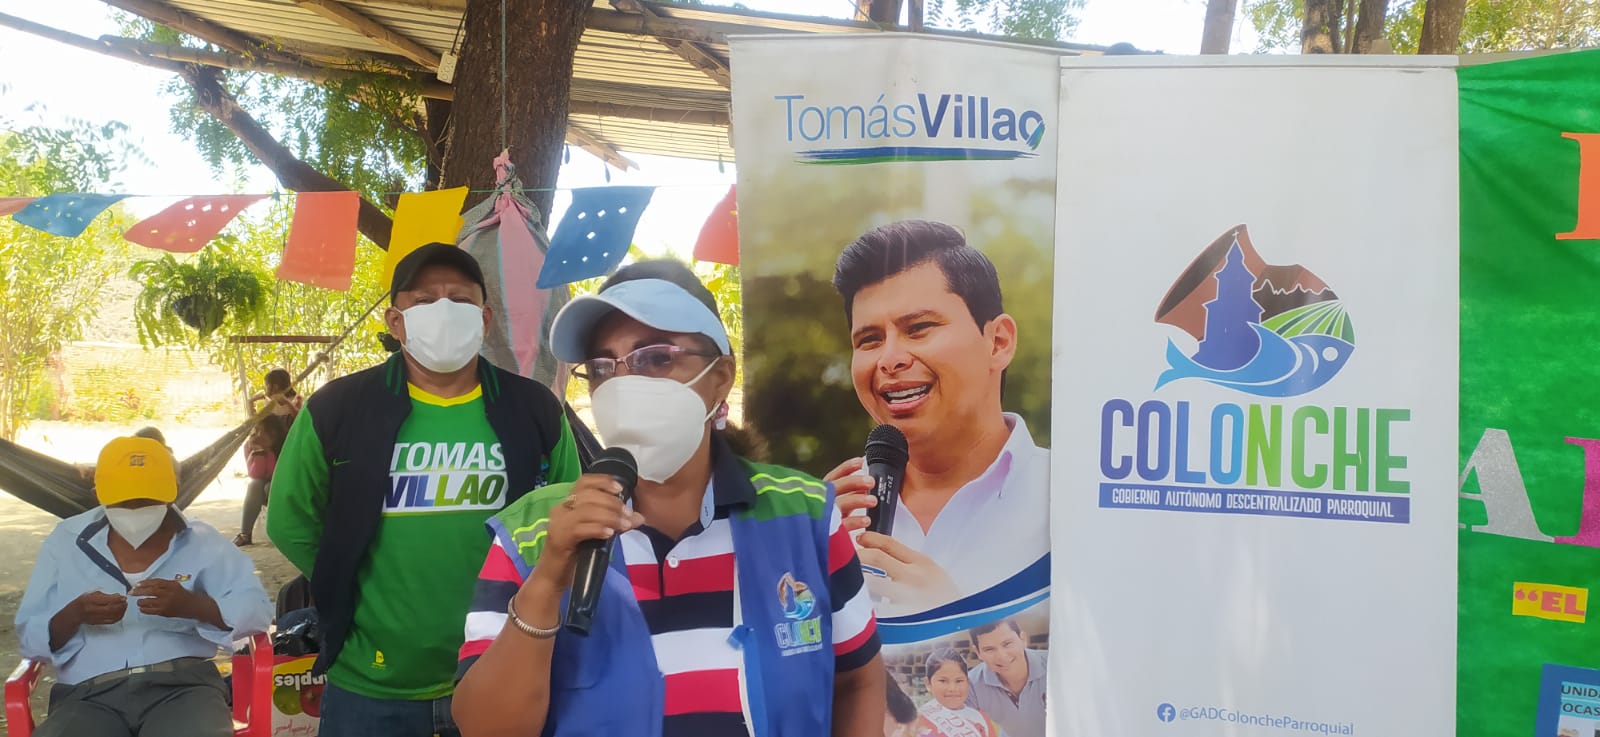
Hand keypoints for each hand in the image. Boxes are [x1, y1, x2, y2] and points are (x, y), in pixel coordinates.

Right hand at [74, 591, 127, 625]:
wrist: (73, 614)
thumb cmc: (82, 602)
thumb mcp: (90, 594)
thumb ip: (104, 594)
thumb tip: (117, 595)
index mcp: (90, 600)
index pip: (107, 600)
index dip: (117, 599)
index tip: (123, 597)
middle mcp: (92, 609)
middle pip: (110, 609)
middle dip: (121, 605)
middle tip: (125, 602)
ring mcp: (95, 617)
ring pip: (112, 616)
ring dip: (121, 611)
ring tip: (124, 606)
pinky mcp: (98, 622)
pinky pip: (111, 621)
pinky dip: (118, 617)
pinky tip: (121, 613)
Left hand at [130, 578, 203, 619]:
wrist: (193, 606)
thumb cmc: (184, 595)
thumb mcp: (175, 585)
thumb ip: (163, 584)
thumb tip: (146, 585)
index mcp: (171, 585)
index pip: (155, 582)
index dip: (144, 583)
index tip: (137, 584)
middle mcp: (169, 593)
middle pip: (150, 591)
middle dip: (139, 591)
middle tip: (131, 592)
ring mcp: (166, 603)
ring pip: (149, 601)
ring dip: (141, 601)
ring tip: (138, 601)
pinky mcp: (165, 612)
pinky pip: (151, 611)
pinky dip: (144, 610)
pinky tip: (142, 608)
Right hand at [527, 474, 644, 590]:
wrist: (554, 577)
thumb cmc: (575, 555)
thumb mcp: (597, 536)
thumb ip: (615, 523)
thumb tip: (639, 517)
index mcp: (569, 504)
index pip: (584, 482)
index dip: (603, 481)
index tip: (620, 488)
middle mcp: (561, 509)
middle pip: (588, 495)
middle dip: (612, 503)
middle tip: (628, 515)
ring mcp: (558, 523)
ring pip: (586, 510)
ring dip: (609, 516)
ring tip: (623, 525)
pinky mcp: (559, 538)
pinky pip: (580, 529)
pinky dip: (597, 529)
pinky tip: (609, 534)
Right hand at [824, 457, 876, 532]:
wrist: (808, 559)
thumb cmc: (825, 534)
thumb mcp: (834, 513)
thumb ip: (846, 499)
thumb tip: (865, 486)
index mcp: (819, 498)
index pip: (832, 479)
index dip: (845, 469)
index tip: (860, 461)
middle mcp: (817, 506)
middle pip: (834, 488)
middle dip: (853, 482)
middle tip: (871, 481)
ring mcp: (820, 520)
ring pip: (838, 504)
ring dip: (857, 500)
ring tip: (873, 501)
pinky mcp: (825, 536)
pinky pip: (841, 526)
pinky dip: (855, 521)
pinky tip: (867, 520)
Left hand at [856, 532, 959, 613]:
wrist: (959, 623)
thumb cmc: (944, 597)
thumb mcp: (931, 571)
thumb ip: (908, 561)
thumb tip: (880, 551)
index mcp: (922, 563)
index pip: (890, 544)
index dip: (871, 538)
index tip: (859, 538)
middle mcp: (913, 577)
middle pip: (877, 559)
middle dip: (857, 555)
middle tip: (844, 556)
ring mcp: (906, 598)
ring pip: (873, 583)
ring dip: (857, 578)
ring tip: (847, 578)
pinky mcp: (900, 618)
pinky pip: (877, 608)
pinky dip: (865, 604)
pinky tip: (857, 604)